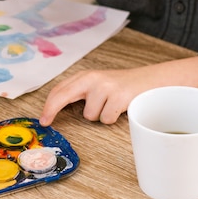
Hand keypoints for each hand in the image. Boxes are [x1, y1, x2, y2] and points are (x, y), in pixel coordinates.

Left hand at [39, 55, 197, 124]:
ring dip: (100, 116)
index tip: (42, 119)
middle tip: (46, 122)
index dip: (48, 105)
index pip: (60, 89)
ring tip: (113, 107)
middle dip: (52, 110)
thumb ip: (81, 93)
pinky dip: (113, 119)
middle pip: (62, 95)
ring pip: (89, 115)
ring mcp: (105, 86)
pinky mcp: (119, 96)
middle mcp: (93, 78)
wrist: (155, 81)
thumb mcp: (99, 86)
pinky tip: (122, 109)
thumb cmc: (125, 87)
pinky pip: (106, 119)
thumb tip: (55, 109)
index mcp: (86, 75)